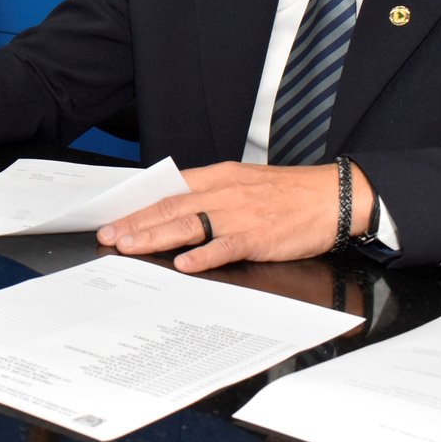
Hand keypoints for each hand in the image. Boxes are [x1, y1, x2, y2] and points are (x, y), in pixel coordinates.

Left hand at [95, 161, 371, 273]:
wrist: (332, 196)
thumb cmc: (289, 194)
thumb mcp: (244, 183)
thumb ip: (211, 195)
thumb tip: (177, 209)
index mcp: (219, 178)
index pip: (168, 191)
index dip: (138, 206)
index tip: (113, 217)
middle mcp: (224, 193)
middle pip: (170, 208)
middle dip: (135, 223)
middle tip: (108, 236)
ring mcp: (240, 215)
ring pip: (188, 224)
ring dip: (155, 236)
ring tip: (129, 246)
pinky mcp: (258, 236)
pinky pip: (225, 246)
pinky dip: (203, 255)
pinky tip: (184, 263)